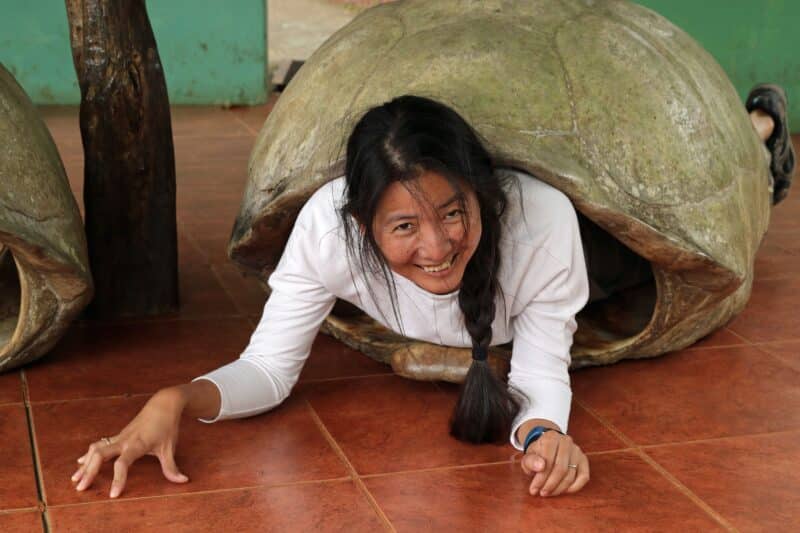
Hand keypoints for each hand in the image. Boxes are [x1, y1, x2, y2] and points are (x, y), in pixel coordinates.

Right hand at [71, 386, 189, 497]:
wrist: (163, 404)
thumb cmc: (167, 426)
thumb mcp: (170, 448)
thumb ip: (172, 467)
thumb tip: (183, 481)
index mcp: (137, 444)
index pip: (123, 463)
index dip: (118, 478)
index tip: (113, 494)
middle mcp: (124, 440)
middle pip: (101, 454)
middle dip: (89, 471)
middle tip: (80, 488)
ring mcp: (119, 437)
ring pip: (97, 449)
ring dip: (86, 463)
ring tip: (75, 479)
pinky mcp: (118, 435)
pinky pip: (100, 445)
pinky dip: (89, 454)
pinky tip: (80, 463)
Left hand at [520, 431, 589, 496]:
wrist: (547, 447)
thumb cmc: (537, 455)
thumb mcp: (528, 457)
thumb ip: (531, 461)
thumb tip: (540, 467)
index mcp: (551, 438)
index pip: (548, 461)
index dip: (541, 478)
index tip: (534, 489)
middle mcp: (566, 441)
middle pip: (561, 469)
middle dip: (550, 485)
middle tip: (542, 493)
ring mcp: (577, 450)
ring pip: (571, 474)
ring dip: (560, 488)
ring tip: (549, 492)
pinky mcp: (584, 460)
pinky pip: (584, 477)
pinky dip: (574, 487)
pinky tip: (563, 490)